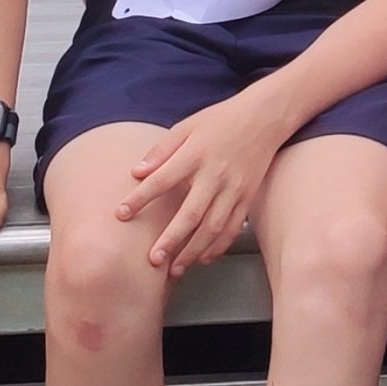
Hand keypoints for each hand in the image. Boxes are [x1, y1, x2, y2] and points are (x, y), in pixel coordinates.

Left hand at [119, 88, 294, 277]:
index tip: (121, 214)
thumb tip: (136, 172)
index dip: (140, 199)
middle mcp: (215, 175)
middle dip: (171, 240)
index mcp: (195, 154)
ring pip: (213, 227)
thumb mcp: (186, 126)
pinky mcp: (248, 197)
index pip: (162, 180)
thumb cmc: (221, 120)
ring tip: (176, 268)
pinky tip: (205, 258)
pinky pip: (233, 227)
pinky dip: (219, 246)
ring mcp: (234, 188)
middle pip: (190, 214)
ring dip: (194, 251)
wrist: (264, 117)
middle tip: (153, 260)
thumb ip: (161, 150)